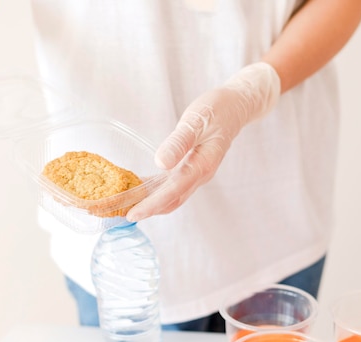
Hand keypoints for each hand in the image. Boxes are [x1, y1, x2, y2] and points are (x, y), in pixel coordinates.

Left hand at [126, 62, 280, 221]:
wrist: (236, 107)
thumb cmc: (217, 109)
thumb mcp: (196, 121)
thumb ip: (179, 142)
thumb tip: (161, 163)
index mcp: (202, 165)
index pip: (173, 191)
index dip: (152, 204)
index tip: (133, 214)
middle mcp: (200, 175)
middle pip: (172, 201)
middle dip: (148, 211)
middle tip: (124, 216)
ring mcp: (197, 174)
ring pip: (173, 197)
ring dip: (152, 205)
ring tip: (129, 207)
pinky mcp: (192, 169)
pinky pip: (173, 187)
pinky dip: (157, 192)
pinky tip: (141, 190)